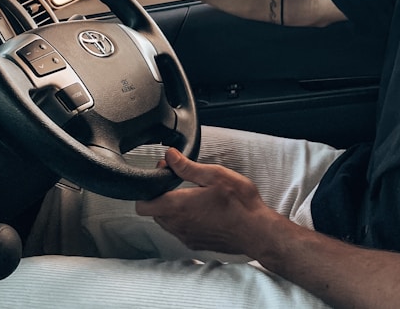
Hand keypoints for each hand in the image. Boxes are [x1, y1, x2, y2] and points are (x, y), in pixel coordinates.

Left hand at [135, 148, 276, 256]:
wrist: (256, 231)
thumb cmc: (239, 202)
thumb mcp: (214, 175)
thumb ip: (187, 167)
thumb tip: (169, 156)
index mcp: (179, 206)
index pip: (143, 205)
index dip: (148, 188)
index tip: (164, 174)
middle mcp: (178, 225)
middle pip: (153, 212)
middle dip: (160, 195)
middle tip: (178, 179)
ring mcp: (186, 237)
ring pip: (165, 222)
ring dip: (171, 207)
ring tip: (191, 194)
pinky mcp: (195, 243)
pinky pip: (178, 230)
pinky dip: (182, 219)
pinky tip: (200, 209)